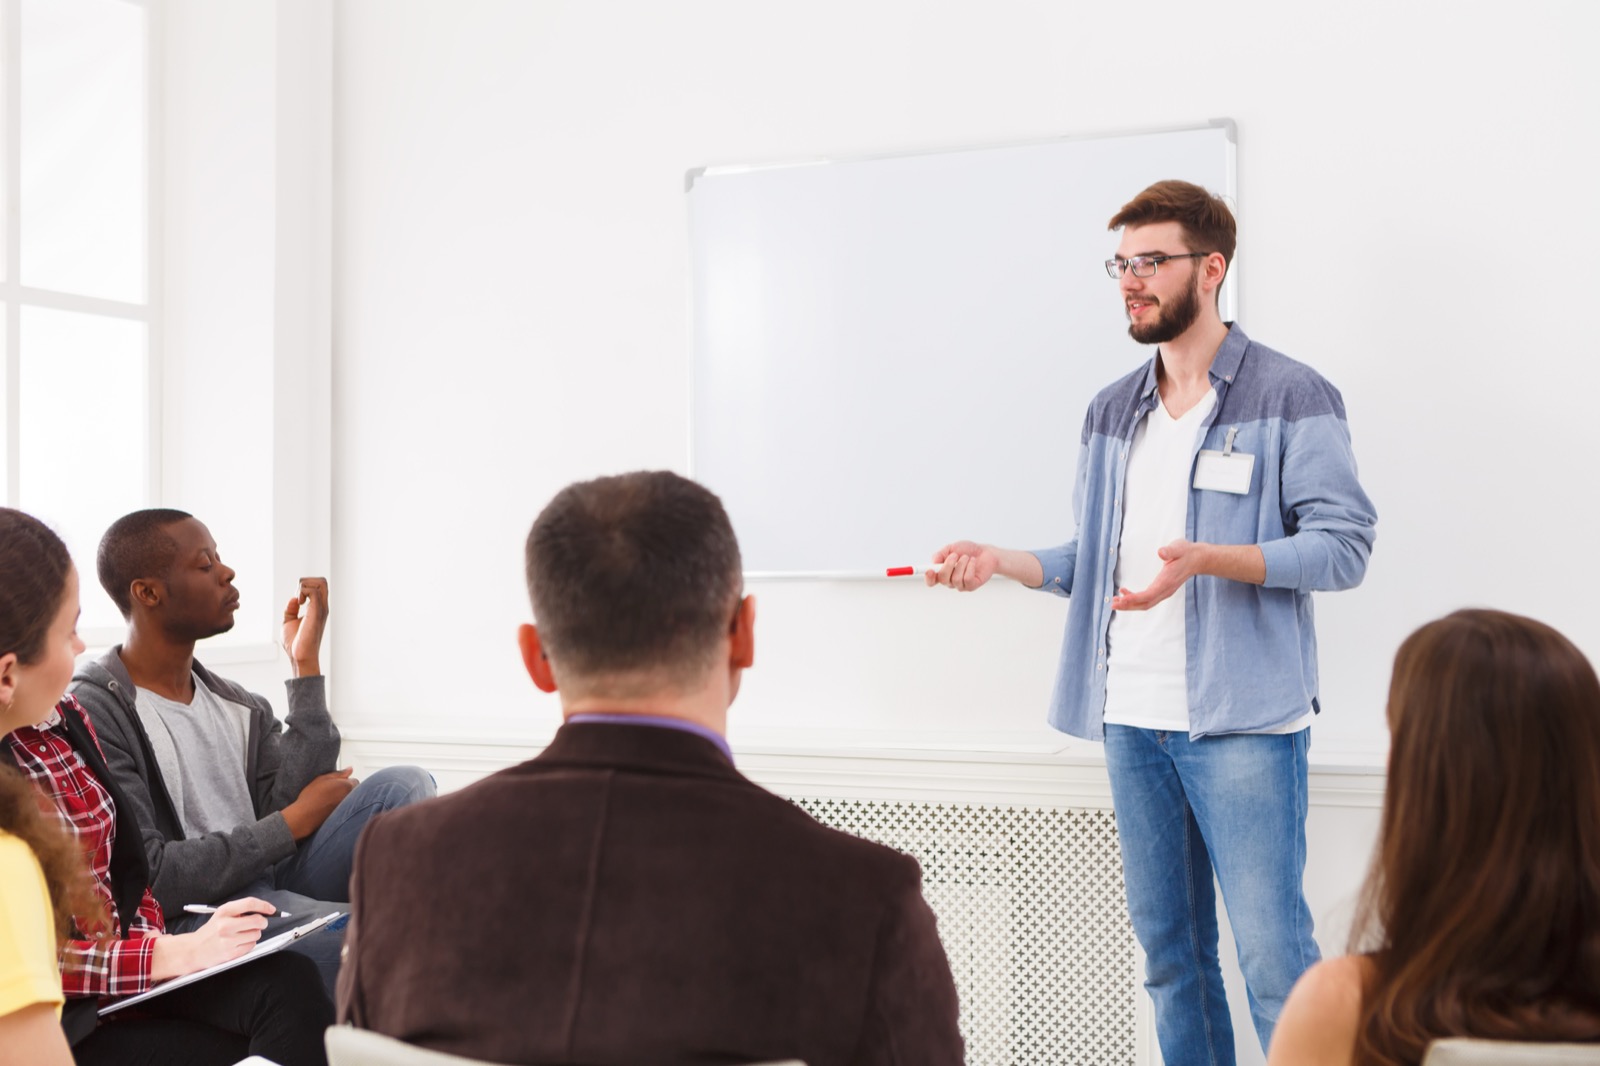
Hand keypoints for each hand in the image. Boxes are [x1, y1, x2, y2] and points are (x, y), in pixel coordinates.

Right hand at [151, 897, 272, 978]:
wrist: (193, 950)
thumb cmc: (211, 931)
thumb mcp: (221, 915)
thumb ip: (240, 910)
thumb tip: (265, 910)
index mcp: (224, 911)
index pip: (250, 903)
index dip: (264, 906)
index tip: (271, 909)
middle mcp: (225, 925)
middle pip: (258, 920)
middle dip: (263, 922)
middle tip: (259, 923)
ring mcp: (228, 940)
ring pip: (257, 934)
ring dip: (254, 934)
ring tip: (241, 935)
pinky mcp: (231, 954)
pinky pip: (251, 946)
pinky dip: (249, 944)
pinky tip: (238, 944)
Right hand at [281, 768, 356, 839]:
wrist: (304, 816)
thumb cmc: (311, 797)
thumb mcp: (323, 779)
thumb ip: (339, 773)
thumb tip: (350, 769)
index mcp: (348, 786)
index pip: (354, 781)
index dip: (345, 781)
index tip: (336, 783)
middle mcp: (351, 798)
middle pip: (354, 791)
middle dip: (346, 790)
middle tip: (332, 791)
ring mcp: (347, 808)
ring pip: (350, 801)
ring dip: (343, 798)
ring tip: (329, 800)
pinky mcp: (343, 817)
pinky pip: (346, 810)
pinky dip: (340, 808)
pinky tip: (329, 807)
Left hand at [282, 578, 328, 675]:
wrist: (300, 656)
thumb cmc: (296, 643)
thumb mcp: (289, 622)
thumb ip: (291, 610)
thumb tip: (294, 599)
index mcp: (317, 609)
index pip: (319, 586)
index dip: (305, 586)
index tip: (296, 599)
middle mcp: (322, 607)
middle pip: (322, 581)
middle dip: (306, 582)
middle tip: (297, 596)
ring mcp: (320, 609)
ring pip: (320, 583)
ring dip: (304, 585)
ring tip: (298, 600)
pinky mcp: (316, 612)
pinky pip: (313, 592)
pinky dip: (303, 592)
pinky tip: (298, 603)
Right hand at [925, 541, 1000, 591]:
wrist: (986, 552)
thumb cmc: (967, 550)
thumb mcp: (952, 548)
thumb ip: (940, 554)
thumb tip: (933, 562)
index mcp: (942, 572)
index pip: (931, 581)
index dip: (929, 578)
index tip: (930, 570)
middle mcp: (950, 581)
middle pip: (942, 580)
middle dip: (948, 566)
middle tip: (955, 555)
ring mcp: (961, 585)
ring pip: (955, 579)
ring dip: (961, 564)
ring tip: (967, 557)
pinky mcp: (972, 586)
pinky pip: (967, 579)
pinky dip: (970, 567)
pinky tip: (973, 561)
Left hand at [1111, 540, 1204, 610]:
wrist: (1198, 559)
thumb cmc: (1186, 552)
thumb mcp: (1178, 547)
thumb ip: (1170, 551)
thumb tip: (1161, 552)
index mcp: (1167, 581)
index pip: (1149, 595)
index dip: (1135, 598)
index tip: (1122, 598)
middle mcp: (1166, 590)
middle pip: (1146, 603)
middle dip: (1129, 605)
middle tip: (1113, 603)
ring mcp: (1165, 592)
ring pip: (1146, 604)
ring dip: (1130, 604)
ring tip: (1115, 601)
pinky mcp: (1163, 590)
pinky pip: (1148, 599)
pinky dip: (1135, 599)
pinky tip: (1125, 593)